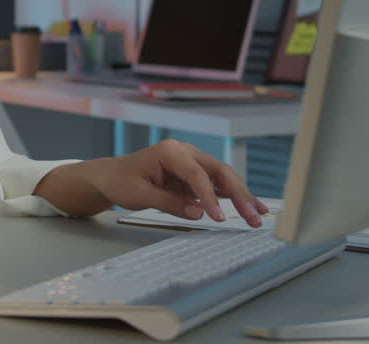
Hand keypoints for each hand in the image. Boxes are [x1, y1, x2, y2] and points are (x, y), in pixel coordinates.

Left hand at [95, 140, 268, 226]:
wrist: (111, 176)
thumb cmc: (121, 181)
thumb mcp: (140, 195)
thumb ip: (169, 203)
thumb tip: (198, 214)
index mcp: (170, 151)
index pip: (197, 173)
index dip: (209, 196)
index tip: (218, 217)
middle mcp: (185, 152)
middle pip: (219, 171)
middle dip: (238, 194)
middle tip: (253, 216)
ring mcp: (192, 162)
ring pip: (223, 177)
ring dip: (241, 196)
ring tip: (258, 215)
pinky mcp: (194, 174)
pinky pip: (217, 184)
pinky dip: (232, 197)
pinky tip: (249, 208)